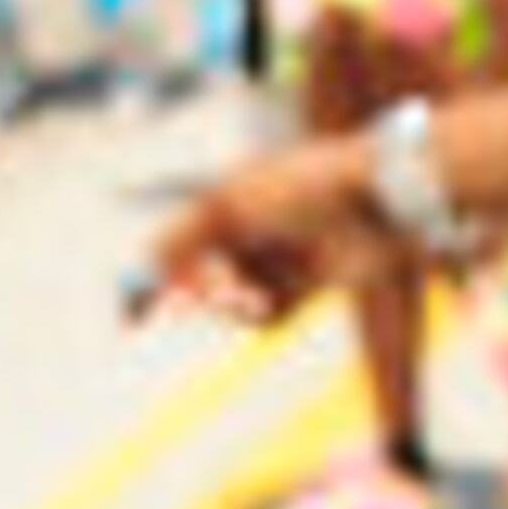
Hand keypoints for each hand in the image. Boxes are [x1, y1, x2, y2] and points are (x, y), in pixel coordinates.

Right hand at [144, 139, 375, 328]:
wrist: (377, 197)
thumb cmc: (302, 186)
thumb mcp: (229, 204)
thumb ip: (183, 234)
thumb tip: (144, 263)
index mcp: (227, 202)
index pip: (174, 247)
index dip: (150, 284)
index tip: (130, 322)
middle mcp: (250, 234)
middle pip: (197, 283)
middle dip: (190, 294)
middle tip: (193, 299)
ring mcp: (278, 262)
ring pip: (230, 306)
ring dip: (225, 305)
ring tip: (238, 294)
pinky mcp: (308, 289)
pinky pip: (266, 318)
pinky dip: (257, 315)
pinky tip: (262, 301)